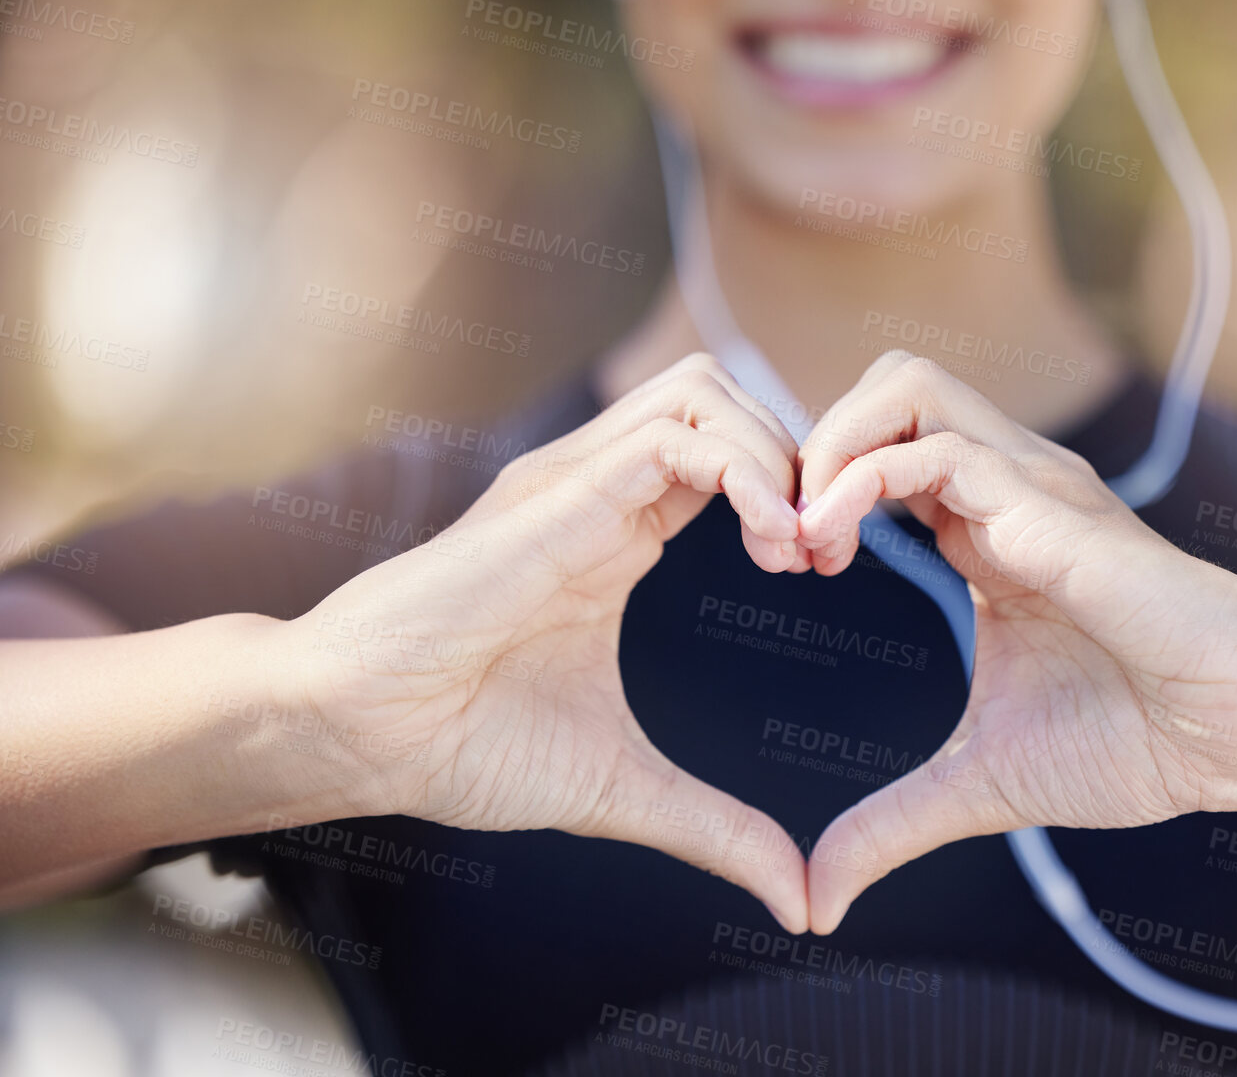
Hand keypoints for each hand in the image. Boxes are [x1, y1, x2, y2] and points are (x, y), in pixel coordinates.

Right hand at [285, 354, 810, 930]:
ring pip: (703, 391)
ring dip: (775, 453)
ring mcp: (573, 482)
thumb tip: (800, 903)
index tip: (821, 571)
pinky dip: (744, 471)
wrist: (356, 739)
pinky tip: (769, 543)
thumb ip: (718, 829)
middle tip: (822, 551)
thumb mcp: (625, 786)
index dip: (791, 492)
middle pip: (723, 394)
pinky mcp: (553, 497)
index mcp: (617, 530)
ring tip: (795, 546)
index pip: (727, 452)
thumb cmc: (464, 745)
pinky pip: (671, 438)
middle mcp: (598, 488)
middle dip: (797, 454)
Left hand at [794, 352, 1236, 932]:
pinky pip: (937, 449)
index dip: (816, 493)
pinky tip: (835, 547)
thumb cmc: (1135, 742)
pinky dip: (862, 479)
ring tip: (807, 539)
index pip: (879, 452)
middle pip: (884, 387)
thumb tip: (817, 897)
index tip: (785, 568)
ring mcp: (1030, 486)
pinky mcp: (1052, 508)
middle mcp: (1004, 489)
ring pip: (904, 385)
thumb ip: (892, 822)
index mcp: (985, 531)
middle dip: (812, 446)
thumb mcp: (980, 783)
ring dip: (831, 448)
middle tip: (786, 543)